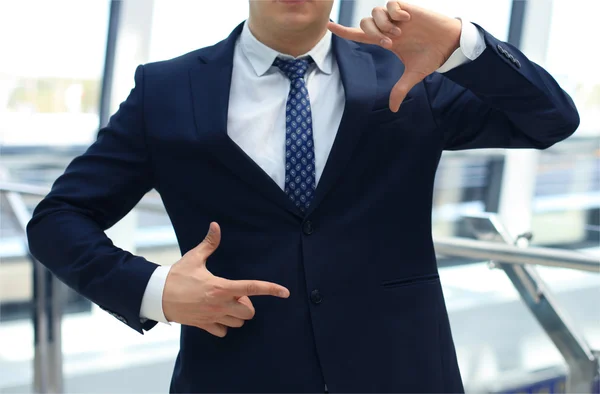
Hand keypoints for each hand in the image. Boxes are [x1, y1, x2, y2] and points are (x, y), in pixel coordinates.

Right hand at [162, 222, 289, 336]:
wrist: (157, 296)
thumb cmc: (177, 276)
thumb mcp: (194, 258)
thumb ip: (209, 243)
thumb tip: (215, 226)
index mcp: (221, 287)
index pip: (252, 288)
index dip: (271, 289)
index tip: (285, 292)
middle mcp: (220, 304)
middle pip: (249, 312)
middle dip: (248, 304)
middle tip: (236, 295)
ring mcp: (213, 317)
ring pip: (238, 322)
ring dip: (237, 315)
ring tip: (226, 304)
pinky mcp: (204, 326)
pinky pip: (224, 332)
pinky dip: (225, 326)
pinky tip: (217, 316)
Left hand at [328, 1, 461, 111]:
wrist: (449, 44)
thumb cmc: (431, 57)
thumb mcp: (413, 76)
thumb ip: (400, 90)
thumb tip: (392, 109)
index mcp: (385, 41)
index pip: (359, 35)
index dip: (343, 31)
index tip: (328, 26)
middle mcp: (388, 28)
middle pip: (365, 23)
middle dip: (373, 33)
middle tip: (390, 43)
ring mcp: (396, 18)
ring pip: (375, 12)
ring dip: (384, 24)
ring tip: (400, 33)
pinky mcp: (407, 8)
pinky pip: (391, 4)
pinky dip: (395, 12)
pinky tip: (407, 20)